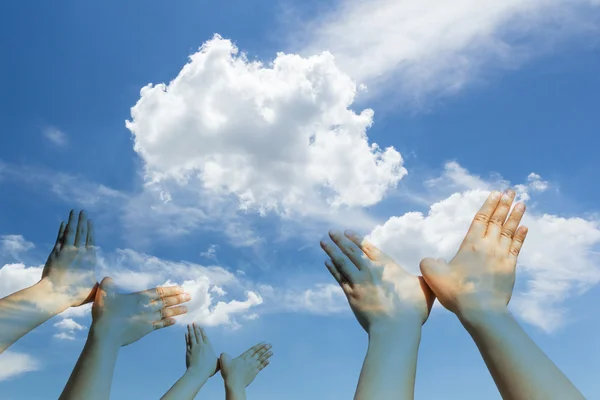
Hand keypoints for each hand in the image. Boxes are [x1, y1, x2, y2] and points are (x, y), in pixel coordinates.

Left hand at [41, 210, 97, 307]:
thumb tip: (107, 285)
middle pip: (82, 232)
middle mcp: (79, 252)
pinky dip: (62, 229)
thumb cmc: (74, 295)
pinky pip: (60, 237)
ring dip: (73, 221)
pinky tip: (63, 223)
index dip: (90, 230)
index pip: (91, 240)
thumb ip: (99, 286)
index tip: (90, 221)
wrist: (55, 294)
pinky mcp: (56, 252)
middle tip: (83, 211)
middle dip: (82, 221)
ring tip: (74, 211)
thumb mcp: (92, 292)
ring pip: (71, 232)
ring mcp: (67, 251)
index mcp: (90, 259)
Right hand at [91, 277, 189, 346]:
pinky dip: (168, 323)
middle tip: (189, 296)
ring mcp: (148, 319)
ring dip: (177, 310)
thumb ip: (108, 285)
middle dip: (179, 299)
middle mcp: (148, 307)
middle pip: (166, 301)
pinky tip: (175, 322)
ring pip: (166, 313)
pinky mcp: (146, 330)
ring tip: (187, 309)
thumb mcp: (104, 294)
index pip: (159, 291)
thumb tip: (109, 279)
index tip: (181, 288)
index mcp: (140, 297)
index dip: (171, 290)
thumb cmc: (105, 314)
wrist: (107, 335)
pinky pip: (161, 325)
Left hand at [185, 323, 218, 378]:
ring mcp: (194, 348)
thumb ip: (220, 359)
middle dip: (196, 328)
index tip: (200, 326)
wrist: (197, 372)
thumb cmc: (208, 369)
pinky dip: (187, 337)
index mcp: (208, 347)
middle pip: (198, 335)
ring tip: (189, 325)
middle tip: (194, 323)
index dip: (202, 331)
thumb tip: (223, 357)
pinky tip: (186, 334)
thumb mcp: (218, 364)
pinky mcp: (188, 351)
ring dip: (190, 330)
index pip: (205, 337)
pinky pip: (187, 342)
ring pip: (192, 336)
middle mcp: (201, 345)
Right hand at [220, 343, 271, 389]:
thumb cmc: (229, 372)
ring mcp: (253, 367)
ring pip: (261, 359)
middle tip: (270, 345)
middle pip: (259, 353)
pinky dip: (265, 364)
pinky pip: (261, 367)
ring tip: (272, 352)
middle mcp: (250, 361)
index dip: (259, 345)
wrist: (234, 383)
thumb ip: (224, 355)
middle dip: (265, 348)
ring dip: (267, 355)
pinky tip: (269, 361)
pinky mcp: (254, 373)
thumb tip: (224, 354)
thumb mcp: (223, 361)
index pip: (253, 349)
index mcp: (244, 356)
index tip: (264, 342)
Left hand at [321, 229, 434, 332]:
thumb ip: (427, 275)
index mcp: (387, 265)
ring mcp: (358, 282)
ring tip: (324, 241)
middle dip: (341, 240)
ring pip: (342, 261)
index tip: (347, 232)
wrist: (394, 327)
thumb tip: (436, 262)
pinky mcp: (351, 294)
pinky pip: (339, 277)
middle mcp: (370, 270)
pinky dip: (333, 268)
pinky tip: (327, 262)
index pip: (368, 248)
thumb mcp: (426, 288)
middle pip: (352, 251)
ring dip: (332, 250)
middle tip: (332, 232)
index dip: (357, 239)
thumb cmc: (412, 309)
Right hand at [419, 189, 528, 318]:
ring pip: (509, 230)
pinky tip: (524, 228)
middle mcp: (488, 245)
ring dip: (515, 216)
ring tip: (522, 203)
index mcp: (470, 243)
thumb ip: (428, 262)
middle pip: (498, 220)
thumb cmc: (456, 291)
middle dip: (504, 204)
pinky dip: (521, 236)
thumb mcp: (432, 274)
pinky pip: (517, 247)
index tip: (496, 193)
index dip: (489, 204)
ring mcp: (501, 256)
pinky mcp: (510, 268)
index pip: (481, 218)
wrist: (481, 310)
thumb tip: (433, 258)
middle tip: (511, 190)